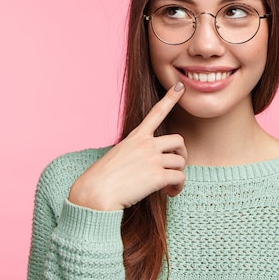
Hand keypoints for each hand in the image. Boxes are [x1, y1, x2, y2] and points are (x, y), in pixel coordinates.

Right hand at [68, 82, 186, 210]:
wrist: (96, 192)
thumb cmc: (102, 178)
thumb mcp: (117, 157)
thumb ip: (136, 155)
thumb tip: (150, 165)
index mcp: (135, 137)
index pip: (156, 113)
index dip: (170, 99)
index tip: (179, 87)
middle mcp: (146, 144)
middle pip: (178, 140)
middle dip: (181, 153)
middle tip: (175, 166)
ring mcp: (152, 159)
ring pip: (181, 161)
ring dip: (178, 173)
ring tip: (169, 186)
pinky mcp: (158, 176)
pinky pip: (180, 178)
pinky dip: (178, 187)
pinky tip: (170, 193)